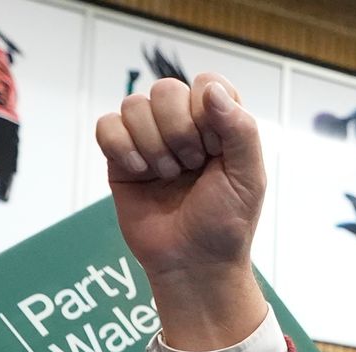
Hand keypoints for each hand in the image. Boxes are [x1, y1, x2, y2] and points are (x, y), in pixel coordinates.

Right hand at [95, 73, 267, 348]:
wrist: (193, 264)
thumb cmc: (225, 224)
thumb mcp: (248, 178)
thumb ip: (241, 129)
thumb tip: (212, 90)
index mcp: (219, 124)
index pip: (207, 83)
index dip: (207, 113)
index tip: (215, 151)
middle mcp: (183, 125)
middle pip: (166, 89)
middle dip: (178, 132)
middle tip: (190, 167)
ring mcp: (149, 139)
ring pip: (133, 105)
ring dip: (152, 145)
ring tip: (168, 176)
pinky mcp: (120, 157)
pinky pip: (106, 125)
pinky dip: (121, 148)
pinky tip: (141, 174)